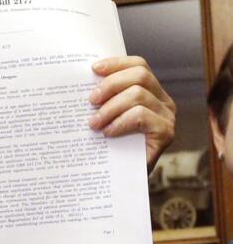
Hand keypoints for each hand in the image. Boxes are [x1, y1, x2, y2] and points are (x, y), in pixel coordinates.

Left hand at [88, 56, 175, 170]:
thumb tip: (78, 81)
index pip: (139, 65)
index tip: (93, 70)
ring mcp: (167, 117)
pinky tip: (108, 133)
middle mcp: (162, 101)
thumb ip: (101, 100)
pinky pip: (141, 116)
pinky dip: (120, 122)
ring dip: (110, 108)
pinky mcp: (166, 133)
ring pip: (138, 95)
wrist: (122, 180)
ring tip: (94, 124)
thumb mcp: (105, 117)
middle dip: (111, 84)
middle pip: (140, 75)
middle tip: (90, 101)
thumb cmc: (111, 147)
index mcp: (150, 92)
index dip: (116, 63)